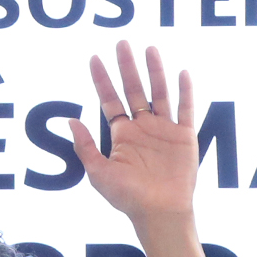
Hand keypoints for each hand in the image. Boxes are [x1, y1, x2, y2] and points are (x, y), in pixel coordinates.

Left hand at [67, 41, 205, 256]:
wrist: (159, 214)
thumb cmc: (128, 198)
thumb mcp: (99, 173)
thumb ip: (85, 146)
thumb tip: (70, 119)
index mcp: (121, 134)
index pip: (110, 99)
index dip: (101, 79)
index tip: (94, 58)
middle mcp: (142, 127)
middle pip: (134, 89)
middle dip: (127, 67)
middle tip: (121, 43)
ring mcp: (164, 130)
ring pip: (159, 93)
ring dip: (155, 71)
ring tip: (149, 49)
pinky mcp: (184, 137)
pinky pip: (186, 110)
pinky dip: (185, 92)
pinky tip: (181, 72)